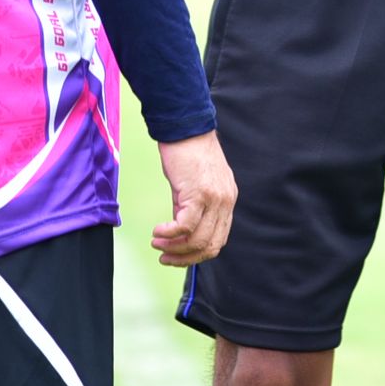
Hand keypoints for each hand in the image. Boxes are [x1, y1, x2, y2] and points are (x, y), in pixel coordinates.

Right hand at [154, 131, 237, 266]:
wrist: (185, 127)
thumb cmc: (187, 153)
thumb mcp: (196, 185)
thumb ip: (193, 208)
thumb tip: (180, 233)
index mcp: (227, 200)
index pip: (218, 239)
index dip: (196, 254)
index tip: (177, 255)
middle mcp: (225, 202)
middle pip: (209, 245)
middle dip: (185, 258)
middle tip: (164, 257)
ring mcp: (214, 199)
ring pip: (197, 240)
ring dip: (174, 248)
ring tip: (157, 243)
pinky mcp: (198, 193)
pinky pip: (185, 226)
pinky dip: (169, 234)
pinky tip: (157, 231)